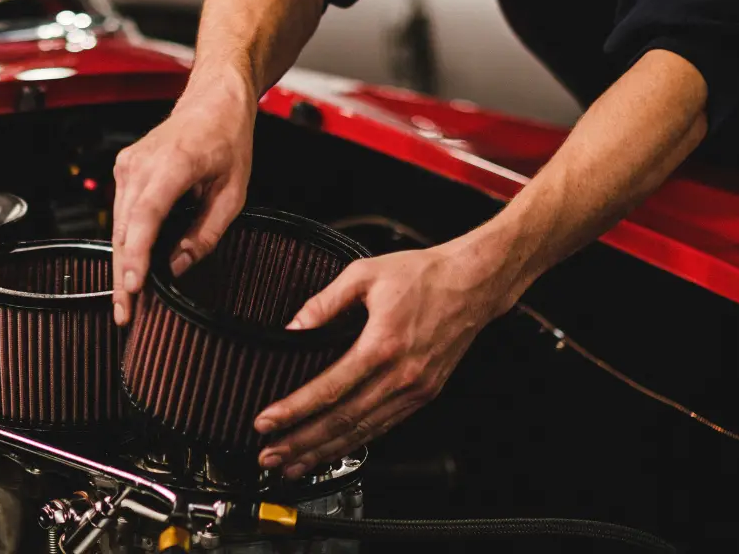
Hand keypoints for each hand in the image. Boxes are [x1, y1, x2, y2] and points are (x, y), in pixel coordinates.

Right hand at [111, 70, 256, 325]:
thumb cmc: (226, 138)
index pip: (145, 219)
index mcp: (172, 165)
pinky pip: (121, 214)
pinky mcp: (124, 171)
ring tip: (127, 300)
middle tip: (125, 315)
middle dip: (124, 276)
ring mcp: (127, 166)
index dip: (137, 257)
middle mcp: (140, 165)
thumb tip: (179, 266)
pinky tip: (132, 267)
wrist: (212, 101)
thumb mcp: (233, 193)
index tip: (134, 288)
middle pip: (125, 231)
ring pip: (119, 226)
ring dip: (122, 263)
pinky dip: (126, 242)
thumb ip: (206, 234)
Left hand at [253, 243, 516, 476]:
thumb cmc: (423, 275)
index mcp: (382, 345)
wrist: (473, 283)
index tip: (265, 422)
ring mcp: (415, 390)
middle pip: (342, 421)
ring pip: (363, 432)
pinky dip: (354, 444)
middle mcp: (400, 375)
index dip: (293, 410)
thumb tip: (291, 328)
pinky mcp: (424, 395)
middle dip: (301, 443)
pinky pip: (384, 427)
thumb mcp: (364, 274)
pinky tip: (333, 452)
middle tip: (269, 456)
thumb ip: (324, 302)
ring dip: (324, 452)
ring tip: (293, 465)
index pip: (328, 389)